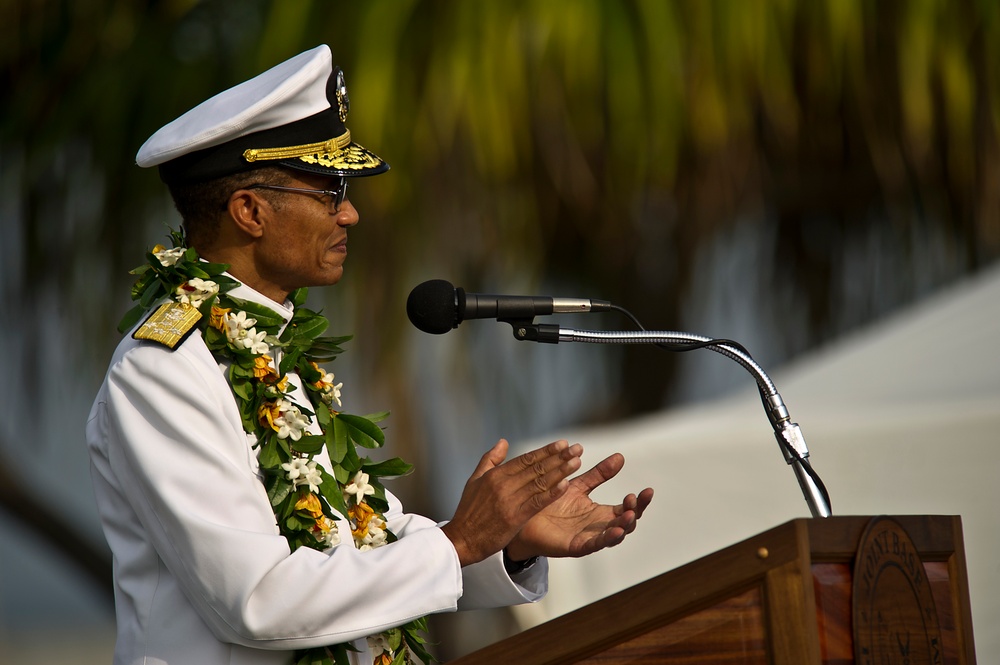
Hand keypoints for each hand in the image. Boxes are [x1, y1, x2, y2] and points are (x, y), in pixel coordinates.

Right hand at [442, 439, 583, 566]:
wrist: (462, 539)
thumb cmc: (469, 511)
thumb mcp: (475, 480)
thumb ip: (490, 459)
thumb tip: (503, 441)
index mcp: (496, 474)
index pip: (526, 459)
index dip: (546, 451)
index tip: (562, 443)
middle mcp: (504, 484)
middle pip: (536, 468)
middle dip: (558, 457)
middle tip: (577, 448)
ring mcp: (510, 501)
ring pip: (539, 482)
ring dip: (560, 471)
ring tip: (576, 461)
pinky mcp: (514, 518)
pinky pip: (537, 503)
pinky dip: (551, 493)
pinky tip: (565, 485)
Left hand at [505, 451, 652, 561]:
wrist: (525, 514)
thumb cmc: (552, 501)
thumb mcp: (579, 485)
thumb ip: (599, 474)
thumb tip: (620, 456)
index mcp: (601, 512)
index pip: (627, 508)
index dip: (639, 501)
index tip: (647, 490)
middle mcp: (599, 526)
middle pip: (626, 523)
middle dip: (634, 512)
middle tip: (634, 500)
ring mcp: (589, 537)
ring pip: (614, 535)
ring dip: (624, 526)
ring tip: (629, 515)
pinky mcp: (576, 546)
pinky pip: (595, 544)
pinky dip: (607, 538)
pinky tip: (616, 531)